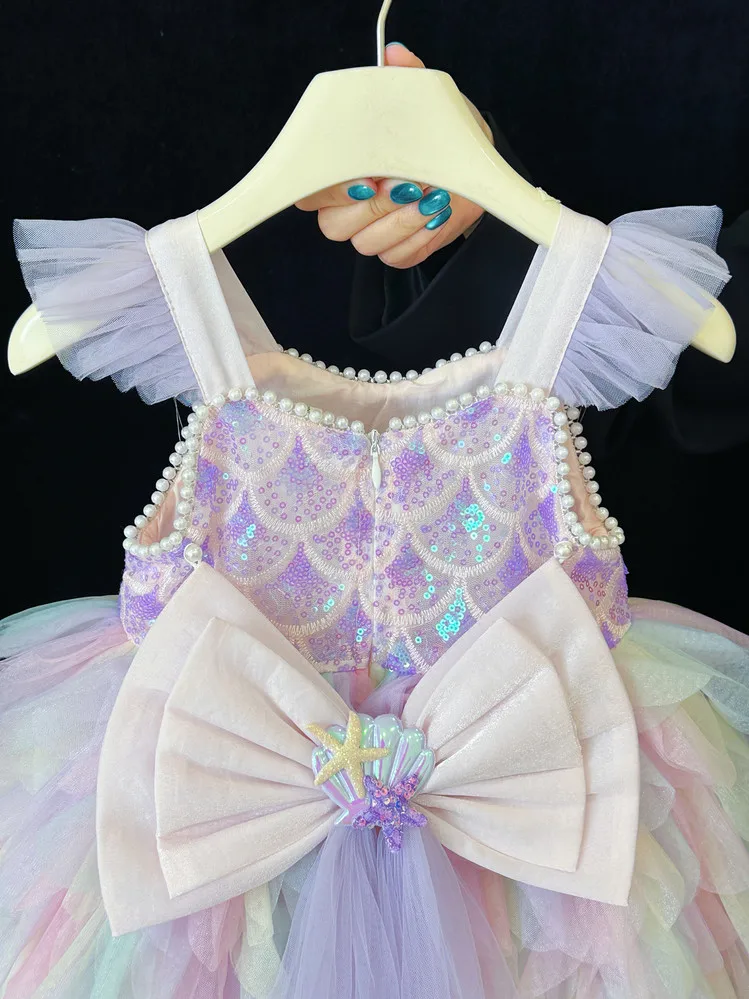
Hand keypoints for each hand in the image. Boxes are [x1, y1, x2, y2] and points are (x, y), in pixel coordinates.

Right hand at [294, 42, 491, 268]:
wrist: (472, 170)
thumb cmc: (438, 137)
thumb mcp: (424, 102)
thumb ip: (404, 79)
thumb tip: (393, 56)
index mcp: (340, 171)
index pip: (308, 192)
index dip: (330, 189)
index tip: (364, 175)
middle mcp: (347, 208)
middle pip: (334, 225)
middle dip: (375, 204)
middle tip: (406, 183)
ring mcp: (371, 234)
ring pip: (366, 244)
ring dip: (402, 219)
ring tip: (431, 194)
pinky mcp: (396, 253)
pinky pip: (396, 257)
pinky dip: (419, 236)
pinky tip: (437, 213)